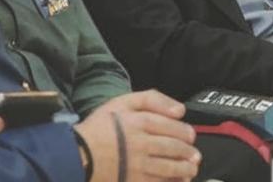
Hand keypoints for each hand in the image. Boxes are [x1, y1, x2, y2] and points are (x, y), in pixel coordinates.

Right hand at [75, 90, 199, 181]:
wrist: (77, 154)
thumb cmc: (99, 127)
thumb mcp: (121, 102)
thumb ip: (151, 99)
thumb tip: (180, 110)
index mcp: (139, 121)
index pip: (171, 126)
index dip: (184, 131)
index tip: (190, 136)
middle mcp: (141, 143)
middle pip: (173, 147)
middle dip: (188, 152)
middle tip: (195, 155)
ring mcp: (138, 165)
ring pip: (170, 167)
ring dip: (186, 168)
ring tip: (192, 168)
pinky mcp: (134, 181)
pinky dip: (173, 181)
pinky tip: (180, 180)